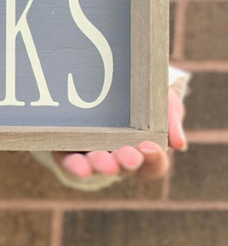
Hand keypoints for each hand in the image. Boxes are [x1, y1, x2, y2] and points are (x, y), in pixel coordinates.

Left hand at [53, 88, 185, 181]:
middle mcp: (117, 157)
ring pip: (96, 166)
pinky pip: (69, 161)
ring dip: (100, 166)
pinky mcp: (66, 148)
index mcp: (142, 151)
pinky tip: (80, 167)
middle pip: (124, 167)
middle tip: (127, 156)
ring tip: (102, 162)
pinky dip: (75, 166)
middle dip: (125, 162)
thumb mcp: (160, 100)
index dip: (154, 159)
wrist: (101, 77)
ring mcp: (91, 154)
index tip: (150, 146)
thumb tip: (179, 144)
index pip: (153, 164)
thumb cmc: (138, 97)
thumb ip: (171, 117)